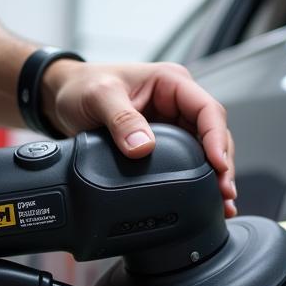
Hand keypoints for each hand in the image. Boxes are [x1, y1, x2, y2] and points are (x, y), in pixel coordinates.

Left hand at [43, 61, 237, 217]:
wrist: (61, 97)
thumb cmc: (82, 86)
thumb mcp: (99, 96)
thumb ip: (122, 120)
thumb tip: (144, 147)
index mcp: (171, 83)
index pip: (208, 110)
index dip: (217, 139)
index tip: (218, 165)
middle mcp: (178, 103)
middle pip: (215, 134)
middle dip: (223, 165)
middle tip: (224, 193)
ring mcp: (174, 124)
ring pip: (207, 150)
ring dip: (216, 176)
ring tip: (223, 202)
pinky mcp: (165, 144)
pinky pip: (190, 161)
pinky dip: (199, 180)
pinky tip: (207, 199)